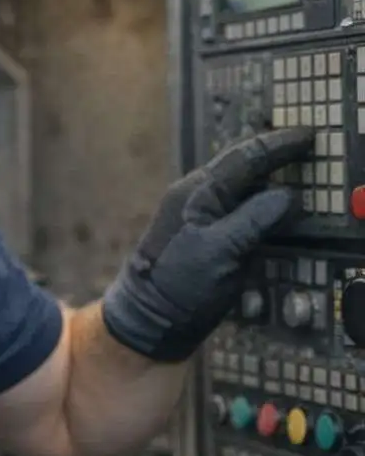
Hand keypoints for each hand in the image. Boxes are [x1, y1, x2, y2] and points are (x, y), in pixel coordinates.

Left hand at [102, 126, 315, 362]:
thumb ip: (253, 218)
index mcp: (196, 192)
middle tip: (303, 148)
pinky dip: (256, 203)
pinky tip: (270, 208)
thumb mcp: (220, 251)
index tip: (308, 136)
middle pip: (240, 166)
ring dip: (265, 178)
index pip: (244, 157)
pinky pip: (234, 208)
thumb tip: (286, 194)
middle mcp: (194, 198)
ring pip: (237, 187)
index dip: (278, 145)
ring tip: (293, 172)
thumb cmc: (176, 285)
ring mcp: (195, 217)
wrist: (147, 319)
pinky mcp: (200, 237)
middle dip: (271, 155)